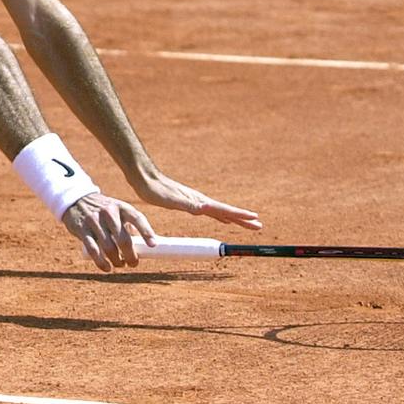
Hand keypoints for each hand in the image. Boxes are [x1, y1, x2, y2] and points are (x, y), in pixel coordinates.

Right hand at [62, 192, 157, 271]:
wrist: (76, 199)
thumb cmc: (104, 210)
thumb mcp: (118, 210)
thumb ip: (129, 226)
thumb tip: (143, 247)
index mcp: (121, 207)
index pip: (137, 218)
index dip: (146, 232)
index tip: (152, 245)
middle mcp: (108, 212)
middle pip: (123, 239)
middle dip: (130, 256)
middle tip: (133, 263)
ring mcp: (94, 220)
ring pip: (109, 247)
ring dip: (117, 261)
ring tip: (120, 264)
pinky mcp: (81, 229)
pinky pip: (93, 250)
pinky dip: (101, 262)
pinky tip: (107, 268)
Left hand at [129, 172, 261, 230]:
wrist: (144, 178)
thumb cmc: (155, 190)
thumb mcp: (171, 200)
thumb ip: (188, 204)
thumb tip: (205, 208)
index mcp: (199, 201)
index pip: (224, 210)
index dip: (240, 216)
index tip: (256, 220)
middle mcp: (200, 201)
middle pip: (226, 212)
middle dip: (242, 219)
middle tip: (258, 226)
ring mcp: (195, 201)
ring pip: (219, 211)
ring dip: (232, 218)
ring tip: (243, 223)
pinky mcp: (187, 202)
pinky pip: (209, 211)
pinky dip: (219, 216)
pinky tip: (219, 218)